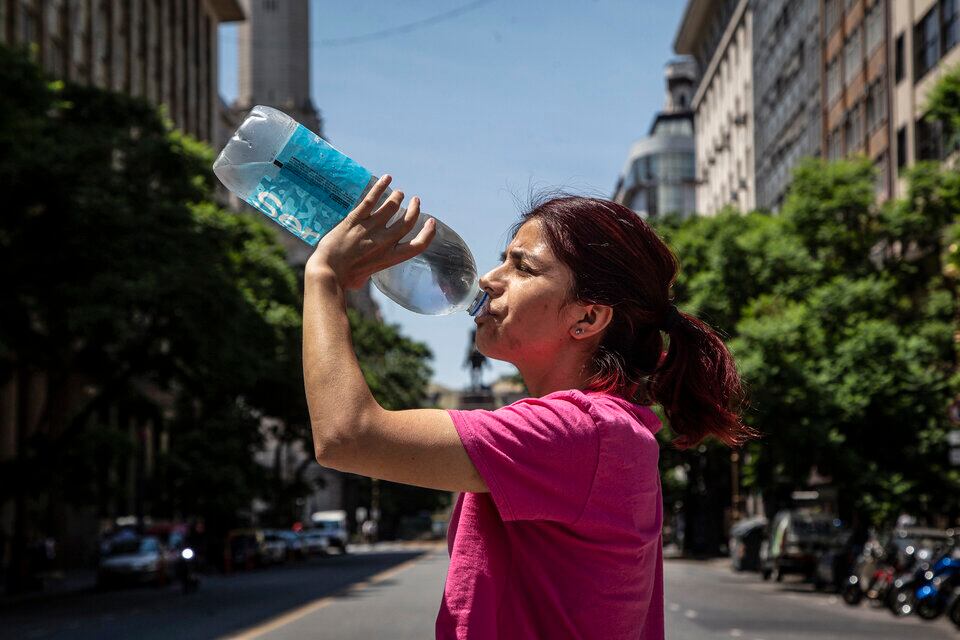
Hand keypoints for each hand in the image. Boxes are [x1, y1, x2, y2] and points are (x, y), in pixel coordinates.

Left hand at [306, 175, 435, 288]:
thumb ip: (369, 269)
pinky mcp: (355, 220)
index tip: (431, 222)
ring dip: (397, 198)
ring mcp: (370, 229)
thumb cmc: (344, 279)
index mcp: (390, 258)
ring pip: (391, 207)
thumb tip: (364, 273)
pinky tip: (387, 178)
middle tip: (415, 201)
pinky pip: (371, 200)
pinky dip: (381, 187)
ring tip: (399, 193)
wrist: (328, 272)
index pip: (418, 245)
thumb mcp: (364, 278)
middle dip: (414, 209)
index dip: (428, 233)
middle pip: (407, 221)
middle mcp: (384, 242)